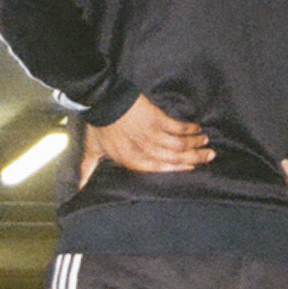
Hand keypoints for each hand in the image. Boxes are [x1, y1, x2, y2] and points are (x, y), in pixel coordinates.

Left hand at [80, 93, 212, 186]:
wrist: (102, 100)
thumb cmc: (98, 126)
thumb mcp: (92, 150)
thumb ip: (87, 170)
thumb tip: (77, 188)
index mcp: (131, 160)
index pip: (159, 169)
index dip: (177, 169)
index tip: (191, 168)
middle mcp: (144, 150)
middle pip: (174, 158)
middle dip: (194, 158)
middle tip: (210, 157)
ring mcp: (151, 135)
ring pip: (179, 144)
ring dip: (195, 144)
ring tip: (207, 143)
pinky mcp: (157, 119)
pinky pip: (178, 127)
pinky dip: (189, 129)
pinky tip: (197, 128)